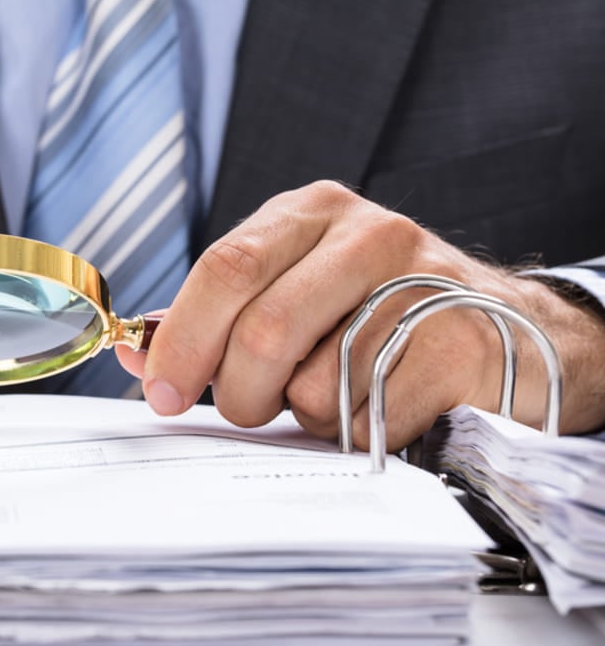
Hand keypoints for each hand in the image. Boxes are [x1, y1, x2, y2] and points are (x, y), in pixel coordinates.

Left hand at [116, 180, 604, 449]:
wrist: (507, 334)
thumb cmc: (376, 318)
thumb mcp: (292, 294)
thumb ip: (215, 322)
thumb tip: (138, 356)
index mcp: (309, 213)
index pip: (224, 269)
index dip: (182, 341)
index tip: (161, 393)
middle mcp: (366, 233)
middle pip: (263, 328)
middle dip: (238, 390)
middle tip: (246, 411)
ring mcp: (421, 283)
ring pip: (314, 382)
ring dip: (305, 415)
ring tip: (333, 396)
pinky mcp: (460, 343)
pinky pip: (369, 416)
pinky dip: (356, 432)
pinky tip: (380, 407)